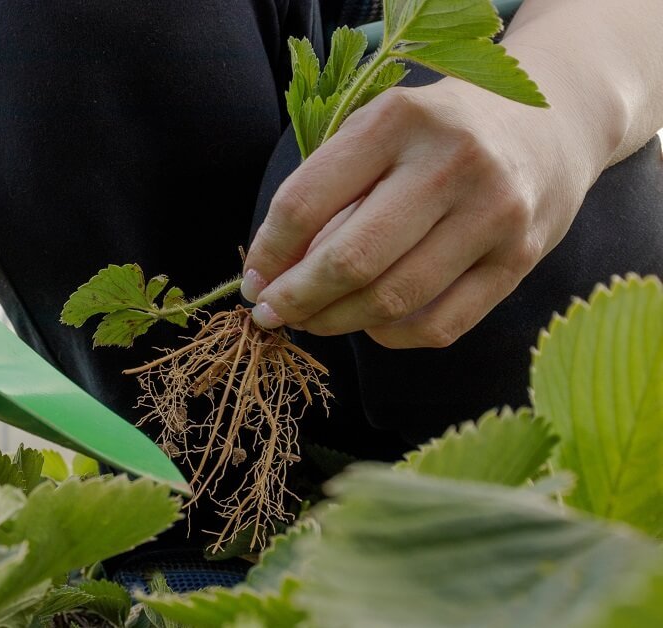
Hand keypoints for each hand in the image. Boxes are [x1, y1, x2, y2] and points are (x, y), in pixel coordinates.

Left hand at [241, 79, 603, 348]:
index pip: (306, 203)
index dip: (268, 253)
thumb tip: (270, 274)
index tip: (252, 280)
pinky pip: (437, 326)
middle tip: (270, 315)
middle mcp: (451, 163)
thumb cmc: (433, 134)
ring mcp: (493, 214)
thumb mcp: (376, 131)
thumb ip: (325, 190)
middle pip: (350, 260)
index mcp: (397, 121)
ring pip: (391, 301)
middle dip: (296, 299)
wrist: (547, 122)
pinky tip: (370, 323)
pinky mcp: (520, 259)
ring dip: (335, 322)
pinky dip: (389, 336)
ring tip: (311, 320)